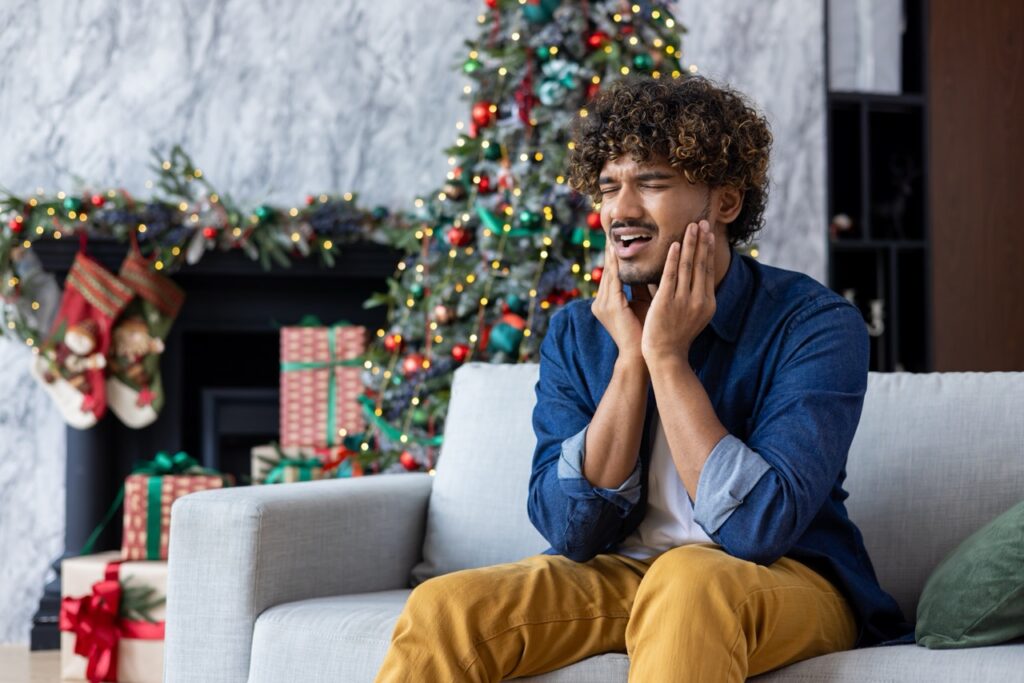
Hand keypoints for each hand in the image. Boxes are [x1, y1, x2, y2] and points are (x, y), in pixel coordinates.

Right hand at [593, 235, 646, 365]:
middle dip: (613, 250)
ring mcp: (603, 304)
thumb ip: (643, 286)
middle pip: (608, 269)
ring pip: (610, 272)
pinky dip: (618, 265)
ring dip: (615, 253)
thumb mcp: (644, 303)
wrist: (641, 356)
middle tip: (616, 228)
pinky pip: (615, 279)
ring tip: (618, 235)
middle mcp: (601, 302)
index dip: (616, 255)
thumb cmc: (646, 332)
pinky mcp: (610, 306)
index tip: (622, 238)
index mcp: (607, 302)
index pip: (612, 273)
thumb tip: (652, 265)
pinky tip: (622, 252)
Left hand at [641, 220, 716, 364]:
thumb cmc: (676, 336)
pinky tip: (674, 244)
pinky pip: (670, 275)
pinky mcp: (666, 302)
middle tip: (702, 221)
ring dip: (690, 244)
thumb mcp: (693, 315)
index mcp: (708, 303)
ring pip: (688, 266)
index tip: (708, 233)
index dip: (708, 250)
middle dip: (702, 241)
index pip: (708, 270)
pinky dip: (673, 258)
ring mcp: (683, 301)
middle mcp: (699, 300)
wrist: (666, 356)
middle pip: (701, 264)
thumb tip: (690, 276)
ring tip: (691, 226)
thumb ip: (694, 296)